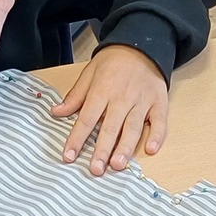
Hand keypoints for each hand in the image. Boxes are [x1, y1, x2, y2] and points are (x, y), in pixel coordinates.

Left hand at [52, 44, 167, 176]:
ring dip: (126, 147)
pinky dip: (156, 135)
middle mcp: (122, 97)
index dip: (77, 138)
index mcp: (102, 90)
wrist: (142, 45)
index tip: (68, 156)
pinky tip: (150, 149)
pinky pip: (159, 121)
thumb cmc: (113, 62)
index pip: (87, 118)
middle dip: (102, 149)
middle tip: (96, 169)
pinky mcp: (159, 102)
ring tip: (118, 164)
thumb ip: (75, 96)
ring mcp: (142, 100)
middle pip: (111, 127)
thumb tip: (55, 113)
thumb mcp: (89, 74)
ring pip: (133, 127)